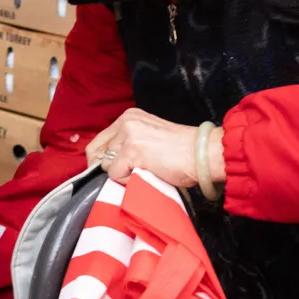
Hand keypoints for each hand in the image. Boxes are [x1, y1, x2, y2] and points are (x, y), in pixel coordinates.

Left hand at [86, 108, 223, 190]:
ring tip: (144, 172)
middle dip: (108, 168)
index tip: (107, 172)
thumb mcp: (150, 138)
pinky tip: (146, 174)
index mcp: (130, 117)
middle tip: (128, 176)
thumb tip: (108, 164)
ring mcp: (128, 135)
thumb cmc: (182, 152)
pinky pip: (116, 174)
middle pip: (97, 152)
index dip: (99, 159)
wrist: (202, 155)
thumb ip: (130, 144)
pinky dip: (128, 181)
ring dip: (121, 174)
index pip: (99, 140)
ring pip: (107, 165)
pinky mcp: (132, 150)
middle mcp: (126, 122)